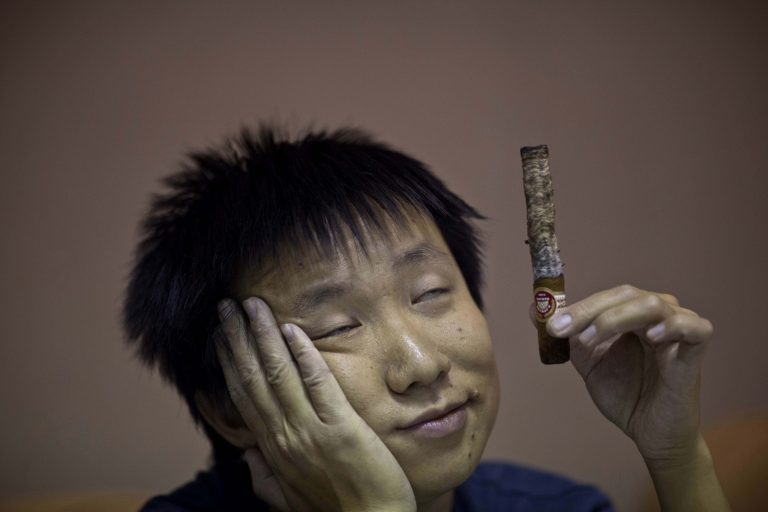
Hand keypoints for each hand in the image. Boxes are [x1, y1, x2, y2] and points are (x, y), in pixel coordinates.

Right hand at [217, 297, 415, 511]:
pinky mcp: (342, 430)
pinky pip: (319, 386)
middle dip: (239, 338)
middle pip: (254, 378)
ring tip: (253, 305)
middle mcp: (284, 436)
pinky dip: (304, 356)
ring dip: (263, 336)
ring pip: (279, 375)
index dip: (230, 361)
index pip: (243, 396)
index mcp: (272, 449)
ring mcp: (311, 432)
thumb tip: (247, 456)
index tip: (221, 333)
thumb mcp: (289, 498)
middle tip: (228, 305)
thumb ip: (265, 476)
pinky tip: (292, 330)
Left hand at [528, 284, 713, 465]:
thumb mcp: (588, 361)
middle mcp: (658, 313)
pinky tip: (650, 338)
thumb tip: (534, 309)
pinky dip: (672, 326)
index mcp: (634, 312)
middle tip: (562, 329)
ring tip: (591, 340)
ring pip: (652, 305)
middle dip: (589, 311)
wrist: (649, 432)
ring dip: (615, 319)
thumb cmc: (625, 393)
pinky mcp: (697, 348)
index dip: (578, 307)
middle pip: (626, 295)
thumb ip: (568, 335)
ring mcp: (680, 327)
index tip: (550, 324)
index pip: (607, 297)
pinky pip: (694, 327)